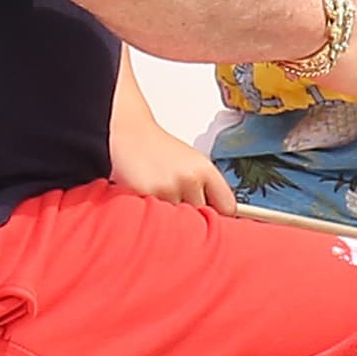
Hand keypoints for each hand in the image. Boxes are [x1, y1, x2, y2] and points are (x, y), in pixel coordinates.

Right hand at [110, 115, 237, 213]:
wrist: (129, 133)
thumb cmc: (158, 149)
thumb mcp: (189, 162)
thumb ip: (205, 187)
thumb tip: (219, 217)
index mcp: (205, 169)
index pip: (228, 206)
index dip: (221, 216)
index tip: (216, 220)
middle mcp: (190, 178)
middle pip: (202, 218)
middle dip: (192, 216)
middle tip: (178, 203)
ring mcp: (169, 188)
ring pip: (178, 222)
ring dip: (170, 217)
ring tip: (160, 196)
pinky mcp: (148, 196)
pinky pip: (157, 219)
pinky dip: (152, 214)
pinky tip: (148, 198)